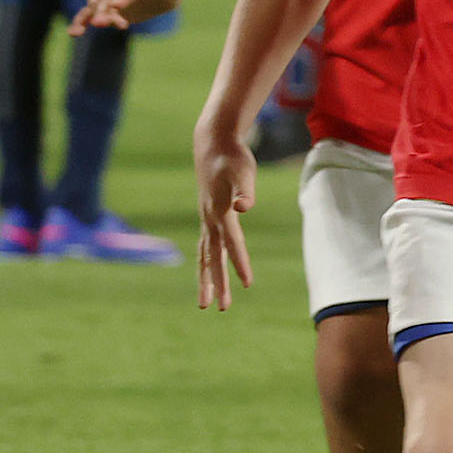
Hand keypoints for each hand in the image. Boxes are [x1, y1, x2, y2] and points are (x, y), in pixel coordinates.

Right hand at [192, 112, 257, 310]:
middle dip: (216, 284)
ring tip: (207, 302)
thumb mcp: (244, 172)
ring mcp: (206, 219)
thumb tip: (243, 208)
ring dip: (207, 279)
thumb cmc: (233, 158)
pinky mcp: (207, 216)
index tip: (247, 284)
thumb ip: (245, 191)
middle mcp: (210, 220)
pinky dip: (206, 262)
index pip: (233, 244)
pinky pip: (205, 247)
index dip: (241, 264)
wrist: (213, 144)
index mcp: (221, 213)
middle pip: (213, 258)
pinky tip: (210, 271)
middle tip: (220, 309)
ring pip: (205, 256)